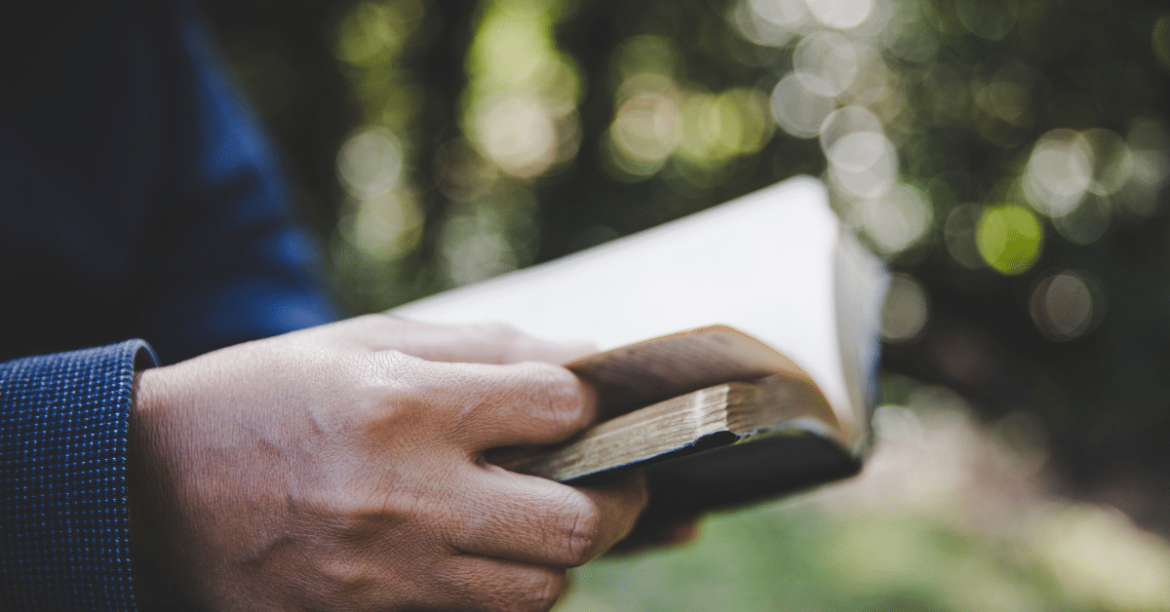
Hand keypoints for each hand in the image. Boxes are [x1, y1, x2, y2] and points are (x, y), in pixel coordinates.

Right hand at [127, 315, 645, 611]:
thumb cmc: (265, 397)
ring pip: (541, 590)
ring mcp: (386, 576)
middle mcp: (405, 497)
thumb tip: (587, 361)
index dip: (588, 405)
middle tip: (608, 481)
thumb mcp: (367, 344)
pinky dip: (501, 594)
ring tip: (535, 523)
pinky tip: (483, 560)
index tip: (576, 409)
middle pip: (577, 522)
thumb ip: (484, 349)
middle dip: (615, 498)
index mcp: (404, 406)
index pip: (560, 409)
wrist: (143, 487)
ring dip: (558, 555)